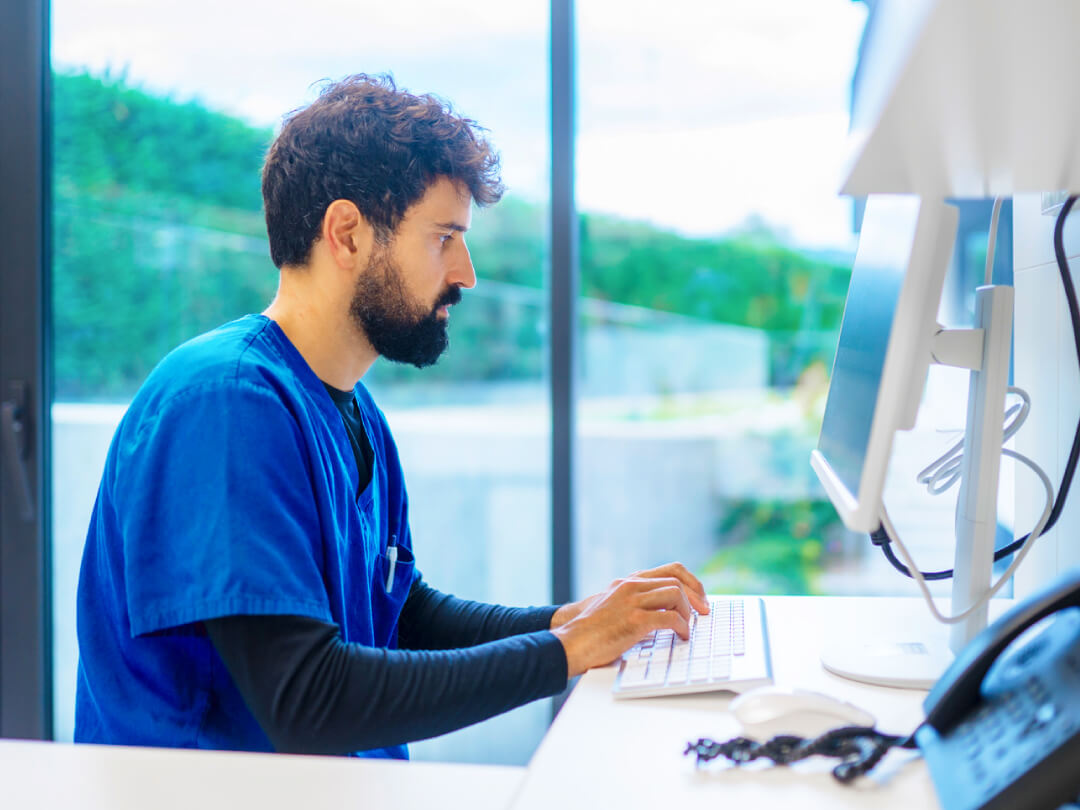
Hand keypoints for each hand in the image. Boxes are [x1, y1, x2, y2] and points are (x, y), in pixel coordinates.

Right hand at [550, 562, 707, 677]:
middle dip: (696, 598)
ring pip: (675, 595)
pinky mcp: (634, 620)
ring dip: (687, 613)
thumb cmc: (592, 631)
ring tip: (686, 628)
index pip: (671, 569)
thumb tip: (664, 615)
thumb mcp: (614, 607)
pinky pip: (669, 618)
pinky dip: (681, 628)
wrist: (571, 642)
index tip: (701, 598)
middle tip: (703, 613)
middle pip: (677, 581)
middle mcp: (631, 586)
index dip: (692, 582)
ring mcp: (632, 601)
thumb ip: (636, 604)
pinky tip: (680, 636)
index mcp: (629, 581)